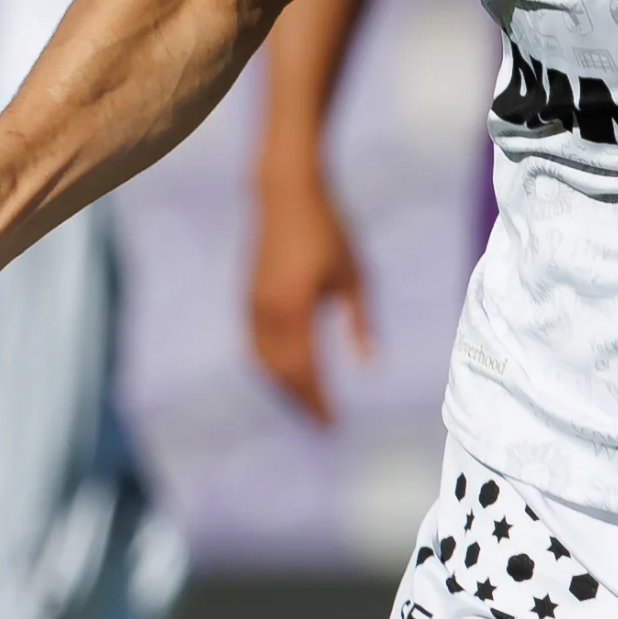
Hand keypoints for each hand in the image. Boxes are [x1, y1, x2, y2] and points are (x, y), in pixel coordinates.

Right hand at [246, 169, 368, 426]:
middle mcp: (267, 313)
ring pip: (263, 361)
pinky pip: (255, 344)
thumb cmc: (328, 230)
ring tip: (306, 403)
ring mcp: (253, 305)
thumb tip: (369, 365)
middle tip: (322, 423)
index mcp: (294, 310)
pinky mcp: (248, 296)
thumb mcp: (354, 277)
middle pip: (280, 373)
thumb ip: (359, 323)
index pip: (304, 371)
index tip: (332, 425)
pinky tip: (287, 371)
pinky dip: (270, 366)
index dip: (317, 401)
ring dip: (283, 386)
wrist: (285, 193)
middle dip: (300, 401)